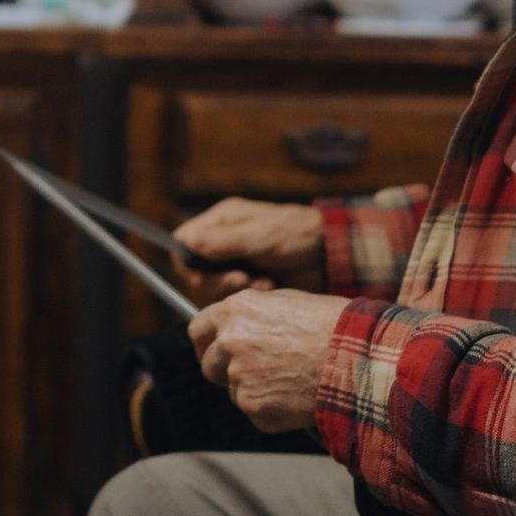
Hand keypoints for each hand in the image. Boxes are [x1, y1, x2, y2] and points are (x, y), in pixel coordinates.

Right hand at [172, 198, 324, 304]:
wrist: (331, 254)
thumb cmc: (298, 234)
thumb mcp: (261, 236)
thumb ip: (224, 242)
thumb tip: (186, 243)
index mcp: (222, 220)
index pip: (184, 241)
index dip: (187, 262)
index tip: (202, 276)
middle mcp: (224, 240)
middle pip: (197, 269)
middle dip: (217, 279)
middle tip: (243, 278)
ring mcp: (238, 261)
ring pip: (216, 285)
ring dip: (237, 288)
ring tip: (265, 281)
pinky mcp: (251, 280)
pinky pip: (236, 295)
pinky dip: (251, 294)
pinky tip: (271, 286)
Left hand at [188, 288, 347, 432]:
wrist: (357, 358)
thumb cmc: (332, 325)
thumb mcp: (287, 301)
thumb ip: (253, 314)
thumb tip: (236, 326)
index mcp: (235, 310)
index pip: (197, 330)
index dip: (207, 343)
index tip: (214, 351)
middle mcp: (230, 342)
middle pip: (209, 365)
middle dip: (226, 370)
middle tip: (258, 371)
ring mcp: (239, 377)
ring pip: (234, 391)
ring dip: (254, 390)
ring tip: (290, 380)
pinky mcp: (254, 408)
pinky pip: (255, 413)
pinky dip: (272, 411)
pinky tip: (297, 397)